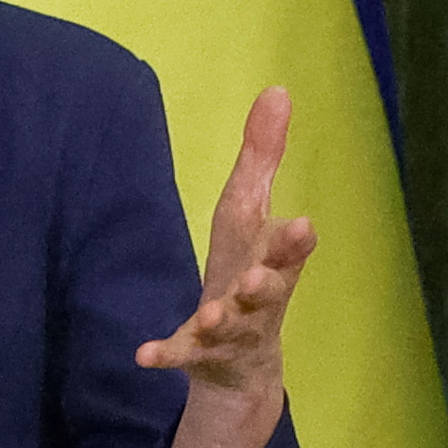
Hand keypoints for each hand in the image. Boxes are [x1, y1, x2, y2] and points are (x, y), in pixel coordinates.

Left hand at [136, 84, 314, 403]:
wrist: (240, 359)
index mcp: (271, 260)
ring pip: (230, 327)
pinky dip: (165, 353)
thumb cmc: (248, 267)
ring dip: (219, 320)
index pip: (288, 248)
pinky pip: (182, 355)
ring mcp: (231, 331)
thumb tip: (278, 88)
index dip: (294, 240)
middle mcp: (258, 298)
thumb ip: (263, 156)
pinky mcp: (200, 355)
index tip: (304, 225)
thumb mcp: (251, 211)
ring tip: (208, 316)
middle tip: (255, 280)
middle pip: (267, 292)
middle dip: (264, 284)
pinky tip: (143, 355)